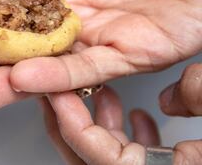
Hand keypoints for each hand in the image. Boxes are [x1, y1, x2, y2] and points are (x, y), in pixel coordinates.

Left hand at [42, 63, 201, 164]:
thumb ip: (200, 92)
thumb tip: (166, 101)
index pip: (99, 155)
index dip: (73, 121)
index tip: (56, 90)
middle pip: (89, 156)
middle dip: (71, 120)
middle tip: (60, 87)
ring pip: (108, 154)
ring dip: (98, 124)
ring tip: (104, 94)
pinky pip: (132, 157)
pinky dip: (126, 136)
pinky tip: (136, 114)